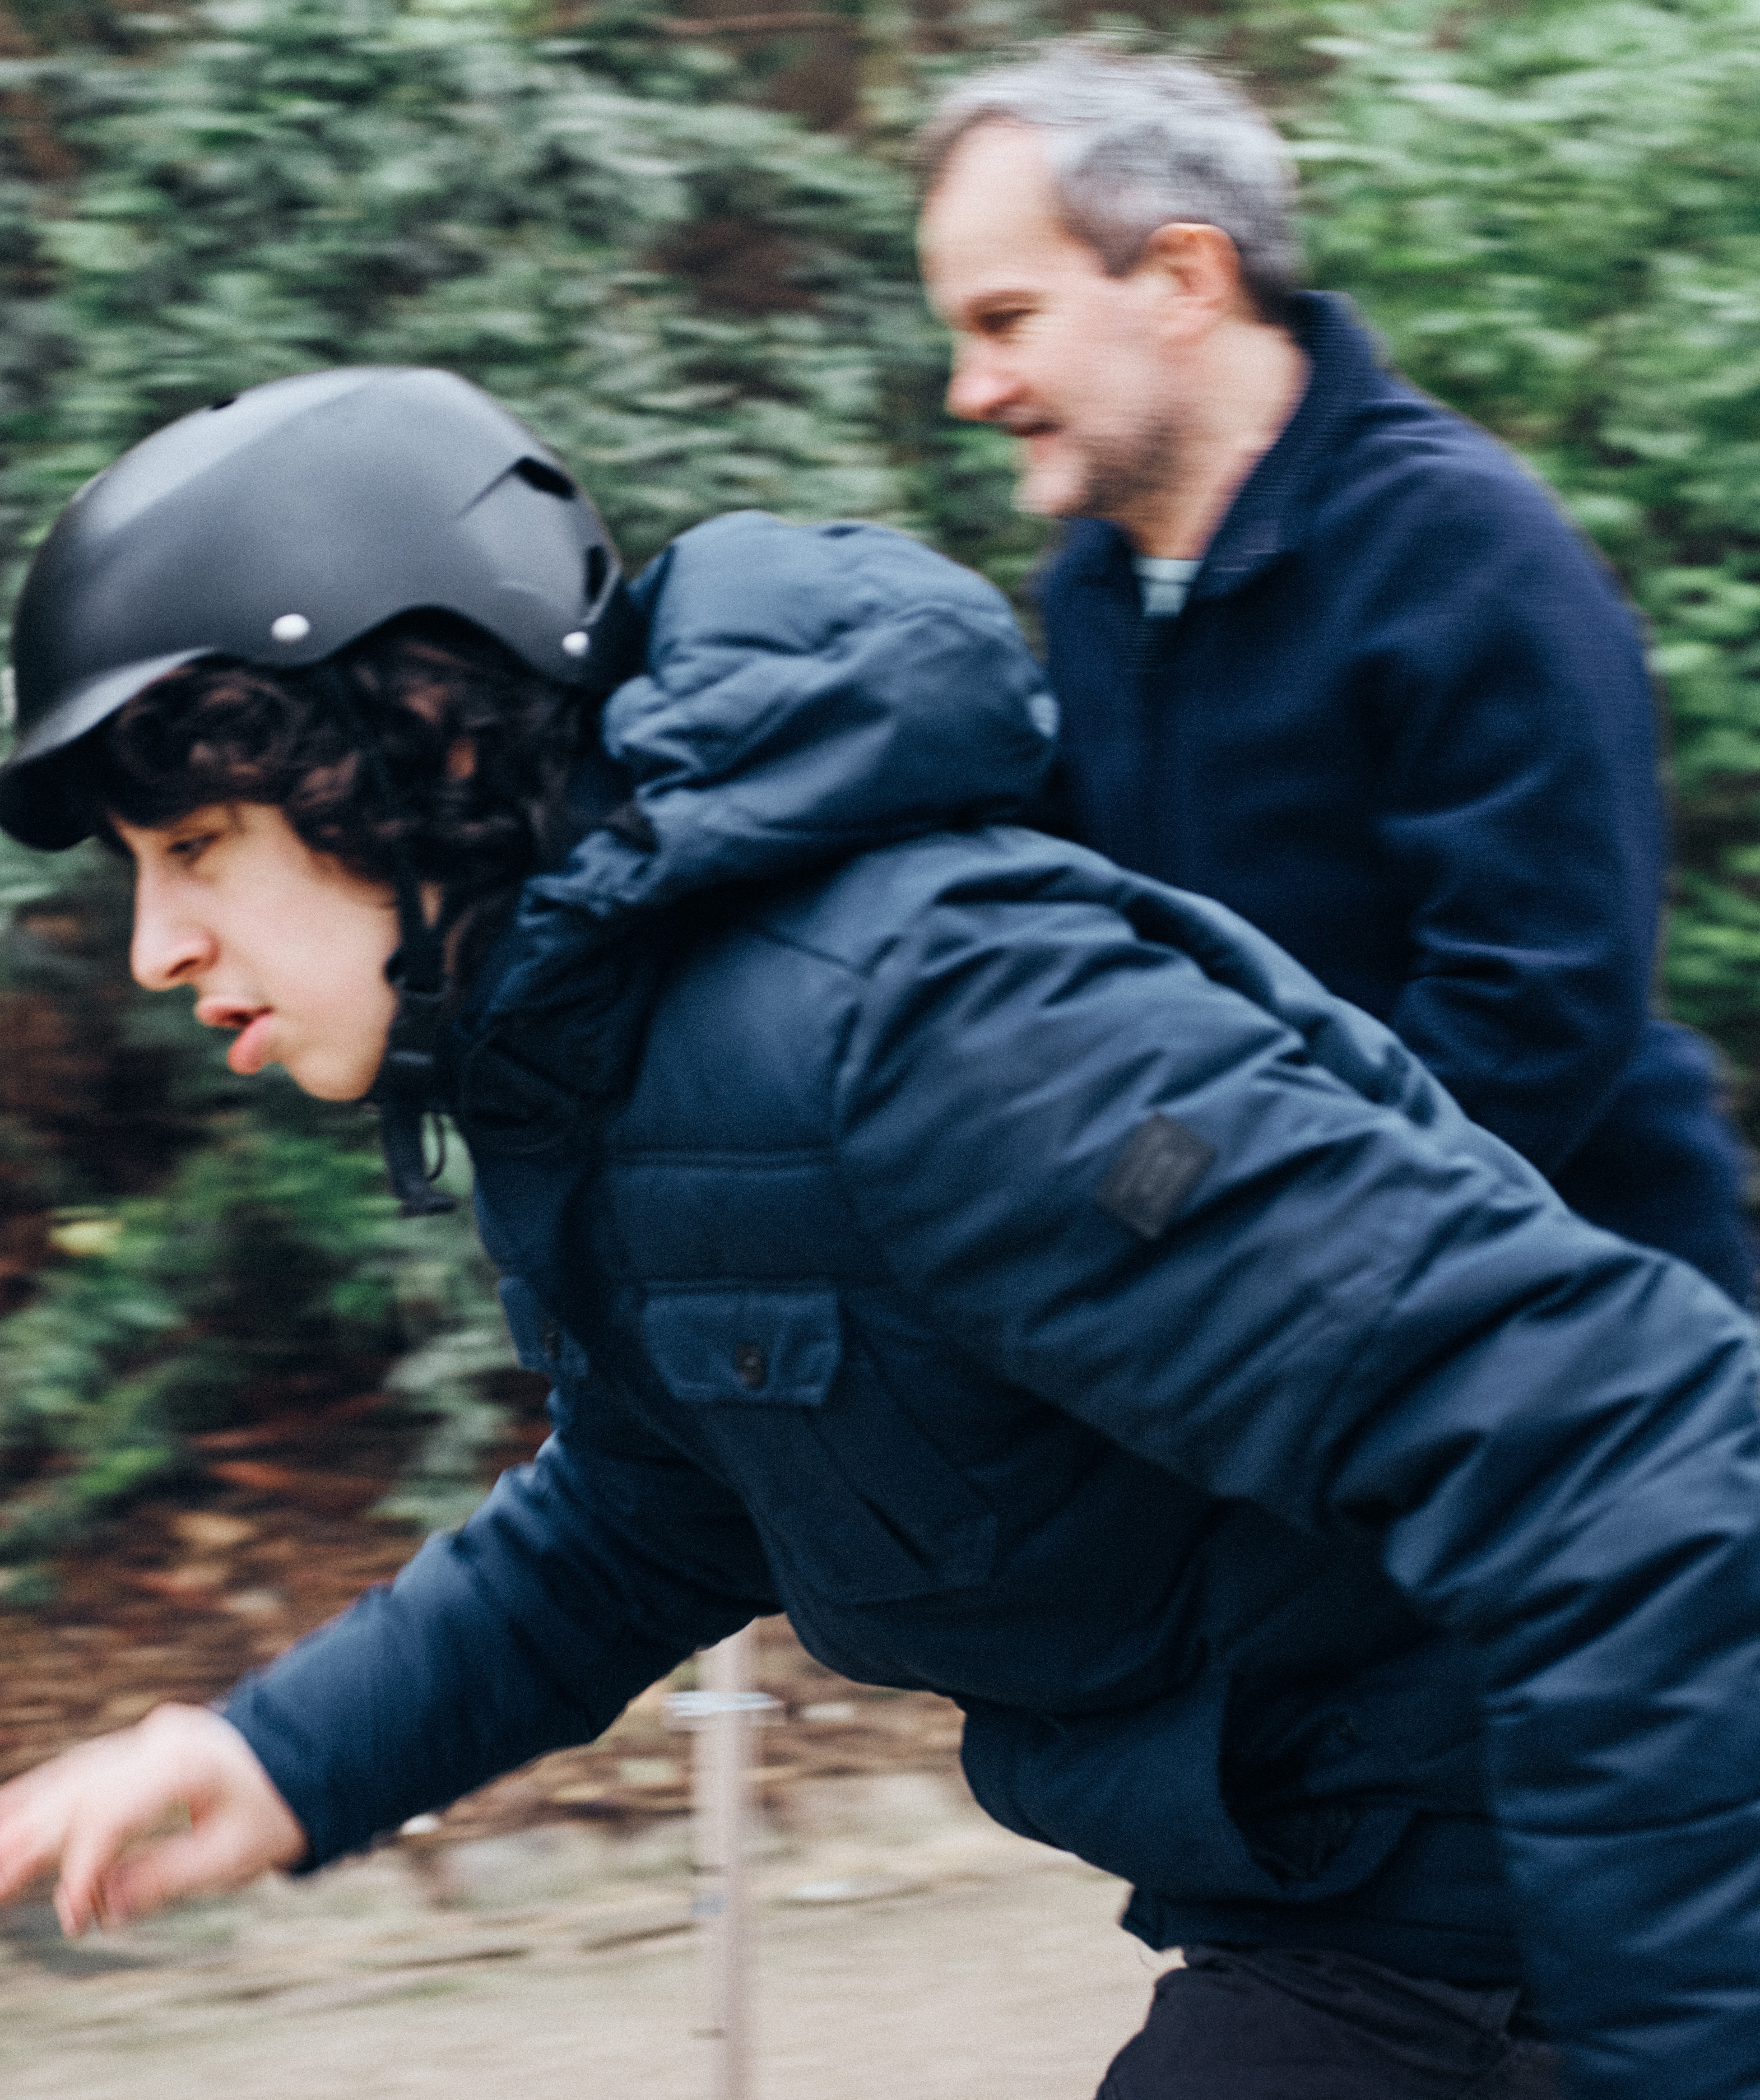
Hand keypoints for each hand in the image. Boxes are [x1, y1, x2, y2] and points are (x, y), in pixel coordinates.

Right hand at [0, 1702, 307, 1934]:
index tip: (76, 1918)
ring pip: (70, 1777)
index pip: (110, 1815)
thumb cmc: (275, 1808)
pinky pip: (81, 1771)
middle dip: (28, 1843)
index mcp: (185, 1762)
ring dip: (22, 1816)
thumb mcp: (236, 1855)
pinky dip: (42, 1796)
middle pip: (77, 1793)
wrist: (307, 1751)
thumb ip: (167, 1877)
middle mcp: (157, 1742)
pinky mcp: (138, 1749)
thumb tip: (101, 1907)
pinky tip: (7, 1815)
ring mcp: (145, 1739)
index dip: (84, 1869)